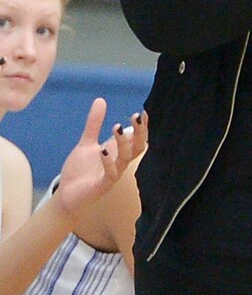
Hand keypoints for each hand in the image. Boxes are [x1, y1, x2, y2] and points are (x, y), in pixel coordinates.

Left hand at [55, 99, 147, 217]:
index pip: (136, 139)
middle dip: (139, 133)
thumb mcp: (87, 143)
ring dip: (123, 143)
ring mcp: (112, 174)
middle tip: (136, 117)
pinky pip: (110, 174)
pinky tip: (102, 150)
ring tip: (117, 128)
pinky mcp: (102, 185)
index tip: (143, 112)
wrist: (66, 195)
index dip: (142, 127)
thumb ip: (94, 124)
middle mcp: (118, 162)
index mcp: (117, 152)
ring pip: (125, 158)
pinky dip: (108, 162)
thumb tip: (101, 100)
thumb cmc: (80, 171)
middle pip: (138, 147)